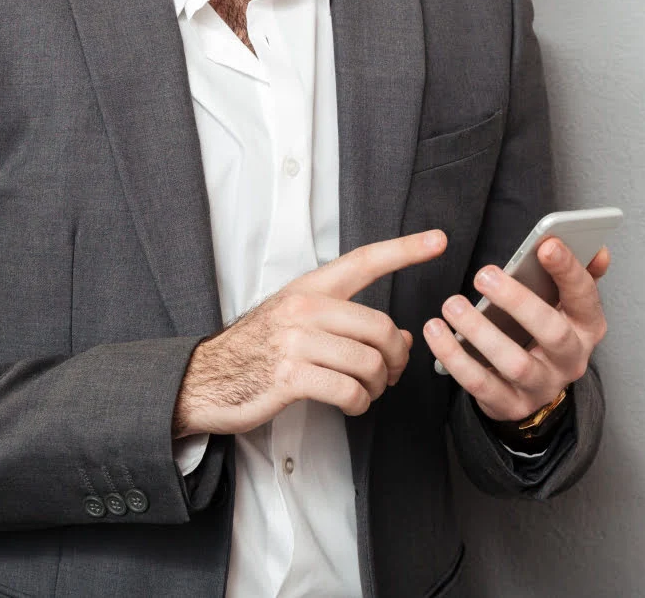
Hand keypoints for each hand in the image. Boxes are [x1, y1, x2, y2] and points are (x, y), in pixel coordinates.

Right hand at [172, 229, 446, 437]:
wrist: (206, 378)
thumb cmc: (257, 351)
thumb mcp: (298, 322)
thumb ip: (347, 323)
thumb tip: (400, 337)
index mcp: (308, 288)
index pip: (364, 261)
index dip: (404, 250)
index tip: (437, 240)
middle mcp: (304, 308)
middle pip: (380, 326)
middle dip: (395, 358)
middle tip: (389, 374)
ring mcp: (296, 341)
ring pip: (369, 362)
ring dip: (377, 386)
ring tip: (365, 391)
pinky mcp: (291, 376)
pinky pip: (349, 391)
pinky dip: (359, 404)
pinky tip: (349, 403)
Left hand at [422, 238, 610, 421]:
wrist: (533, 387)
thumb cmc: (543, 328)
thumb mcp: (564, 303)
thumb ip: (576, 274)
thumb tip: (598, 250)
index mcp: (586, 327)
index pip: (584, 297)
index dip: (568, 271)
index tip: (546, 245)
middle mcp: (570, 360)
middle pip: (552, 332)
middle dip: (518, 301)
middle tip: (484, 274)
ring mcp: (542, 386)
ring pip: (514, 363)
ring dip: (480, 331)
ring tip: (452, 304)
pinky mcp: (510, 404)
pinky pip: (480, 384)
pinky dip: (454, 357)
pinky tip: (435, 332)